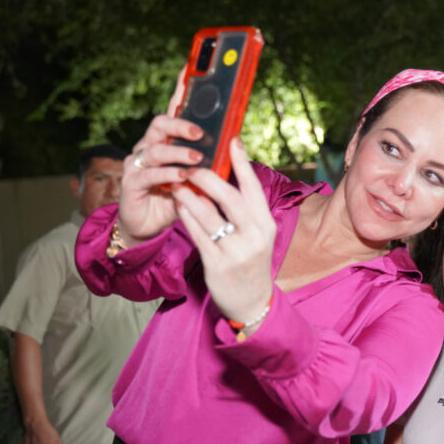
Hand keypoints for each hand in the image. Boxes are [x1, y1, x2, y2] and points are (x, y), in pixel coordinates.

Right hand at [117, 69, 205, 244]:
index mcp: (166, 141)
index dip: (180, 89)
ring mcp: (136, 164)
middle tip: (200, 133)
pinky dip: (168, 175)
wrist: (148, 228)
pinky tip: (182, 178)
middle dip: (180, 124)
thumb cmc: (176, 199)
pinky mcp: (131, 184)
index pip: (173, 110)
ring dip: (177, 152)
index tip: (189, 68)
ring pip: (154, 149)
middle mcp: (148, 147)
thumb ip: (211, 161)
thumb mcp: (198, 178)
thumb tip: (237, 145)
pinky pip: (149, 175)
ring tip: (197, 159)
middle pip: (160, 124)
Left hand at [172, 138, 276, 325]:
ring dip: (189, 194)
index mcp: (266, 224)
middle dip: (207, 177)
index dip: (242, 162)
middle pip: (228, 197)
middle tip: (191, 164)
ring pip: (207, 214)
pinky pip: (196, 233)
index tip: (231, 139)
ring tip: (177, 182)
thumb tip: (230, 175)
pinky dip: (186, 215)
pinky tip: (179, 204)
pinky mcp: (217, 265)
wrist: (252, 303)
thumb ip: (247, 209)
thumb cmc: (251, 262)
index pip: (253, 188)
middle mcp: (254, 236)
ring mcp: (235, 251)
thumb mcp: (258, 235)